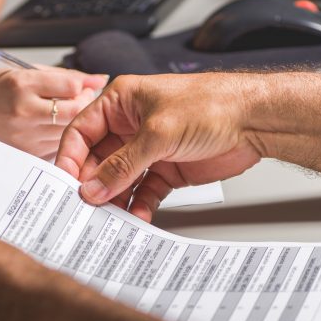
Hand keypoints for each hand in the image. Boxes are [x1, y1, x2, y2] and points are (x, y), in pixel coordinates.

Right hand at [0, 68, 107, 157]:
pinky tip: (47, 129)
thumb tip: (98, 79)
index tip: (85, 84)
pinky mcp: (26, 155)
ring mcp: (25, 137)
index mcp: (20, 85)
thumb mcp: (18, 74)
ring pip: (70, 130)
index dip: (85, 84)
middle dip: (84, 103)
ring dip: (74, 121)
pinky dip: (60, 137)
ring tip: (60, 113)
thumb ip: (59, 77)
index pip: (72, 85)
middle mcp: (24, 112)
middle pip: (76, 111)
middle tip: (79, 99)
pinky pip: (57, 146)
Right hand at [55, 74, 266, 220]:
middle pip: (97, 160)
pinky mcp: (166, 170)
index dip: (69, 158)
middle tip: (86, 207)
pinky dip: (139, 206)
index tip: (65, 183)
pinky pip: (143, 192)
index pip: (81, 132)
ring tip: (109, 217)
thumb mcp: (158, 133)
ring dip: (114, 199)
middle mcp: (130, 126)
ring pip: (119, 180)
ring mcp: (148, 150)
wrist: (256, 120)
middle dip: (92, 184)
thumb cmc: (212, 104)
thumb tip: (93, 187)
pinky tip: (137, 216)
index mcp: (121, 103)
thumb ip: (123, 164)